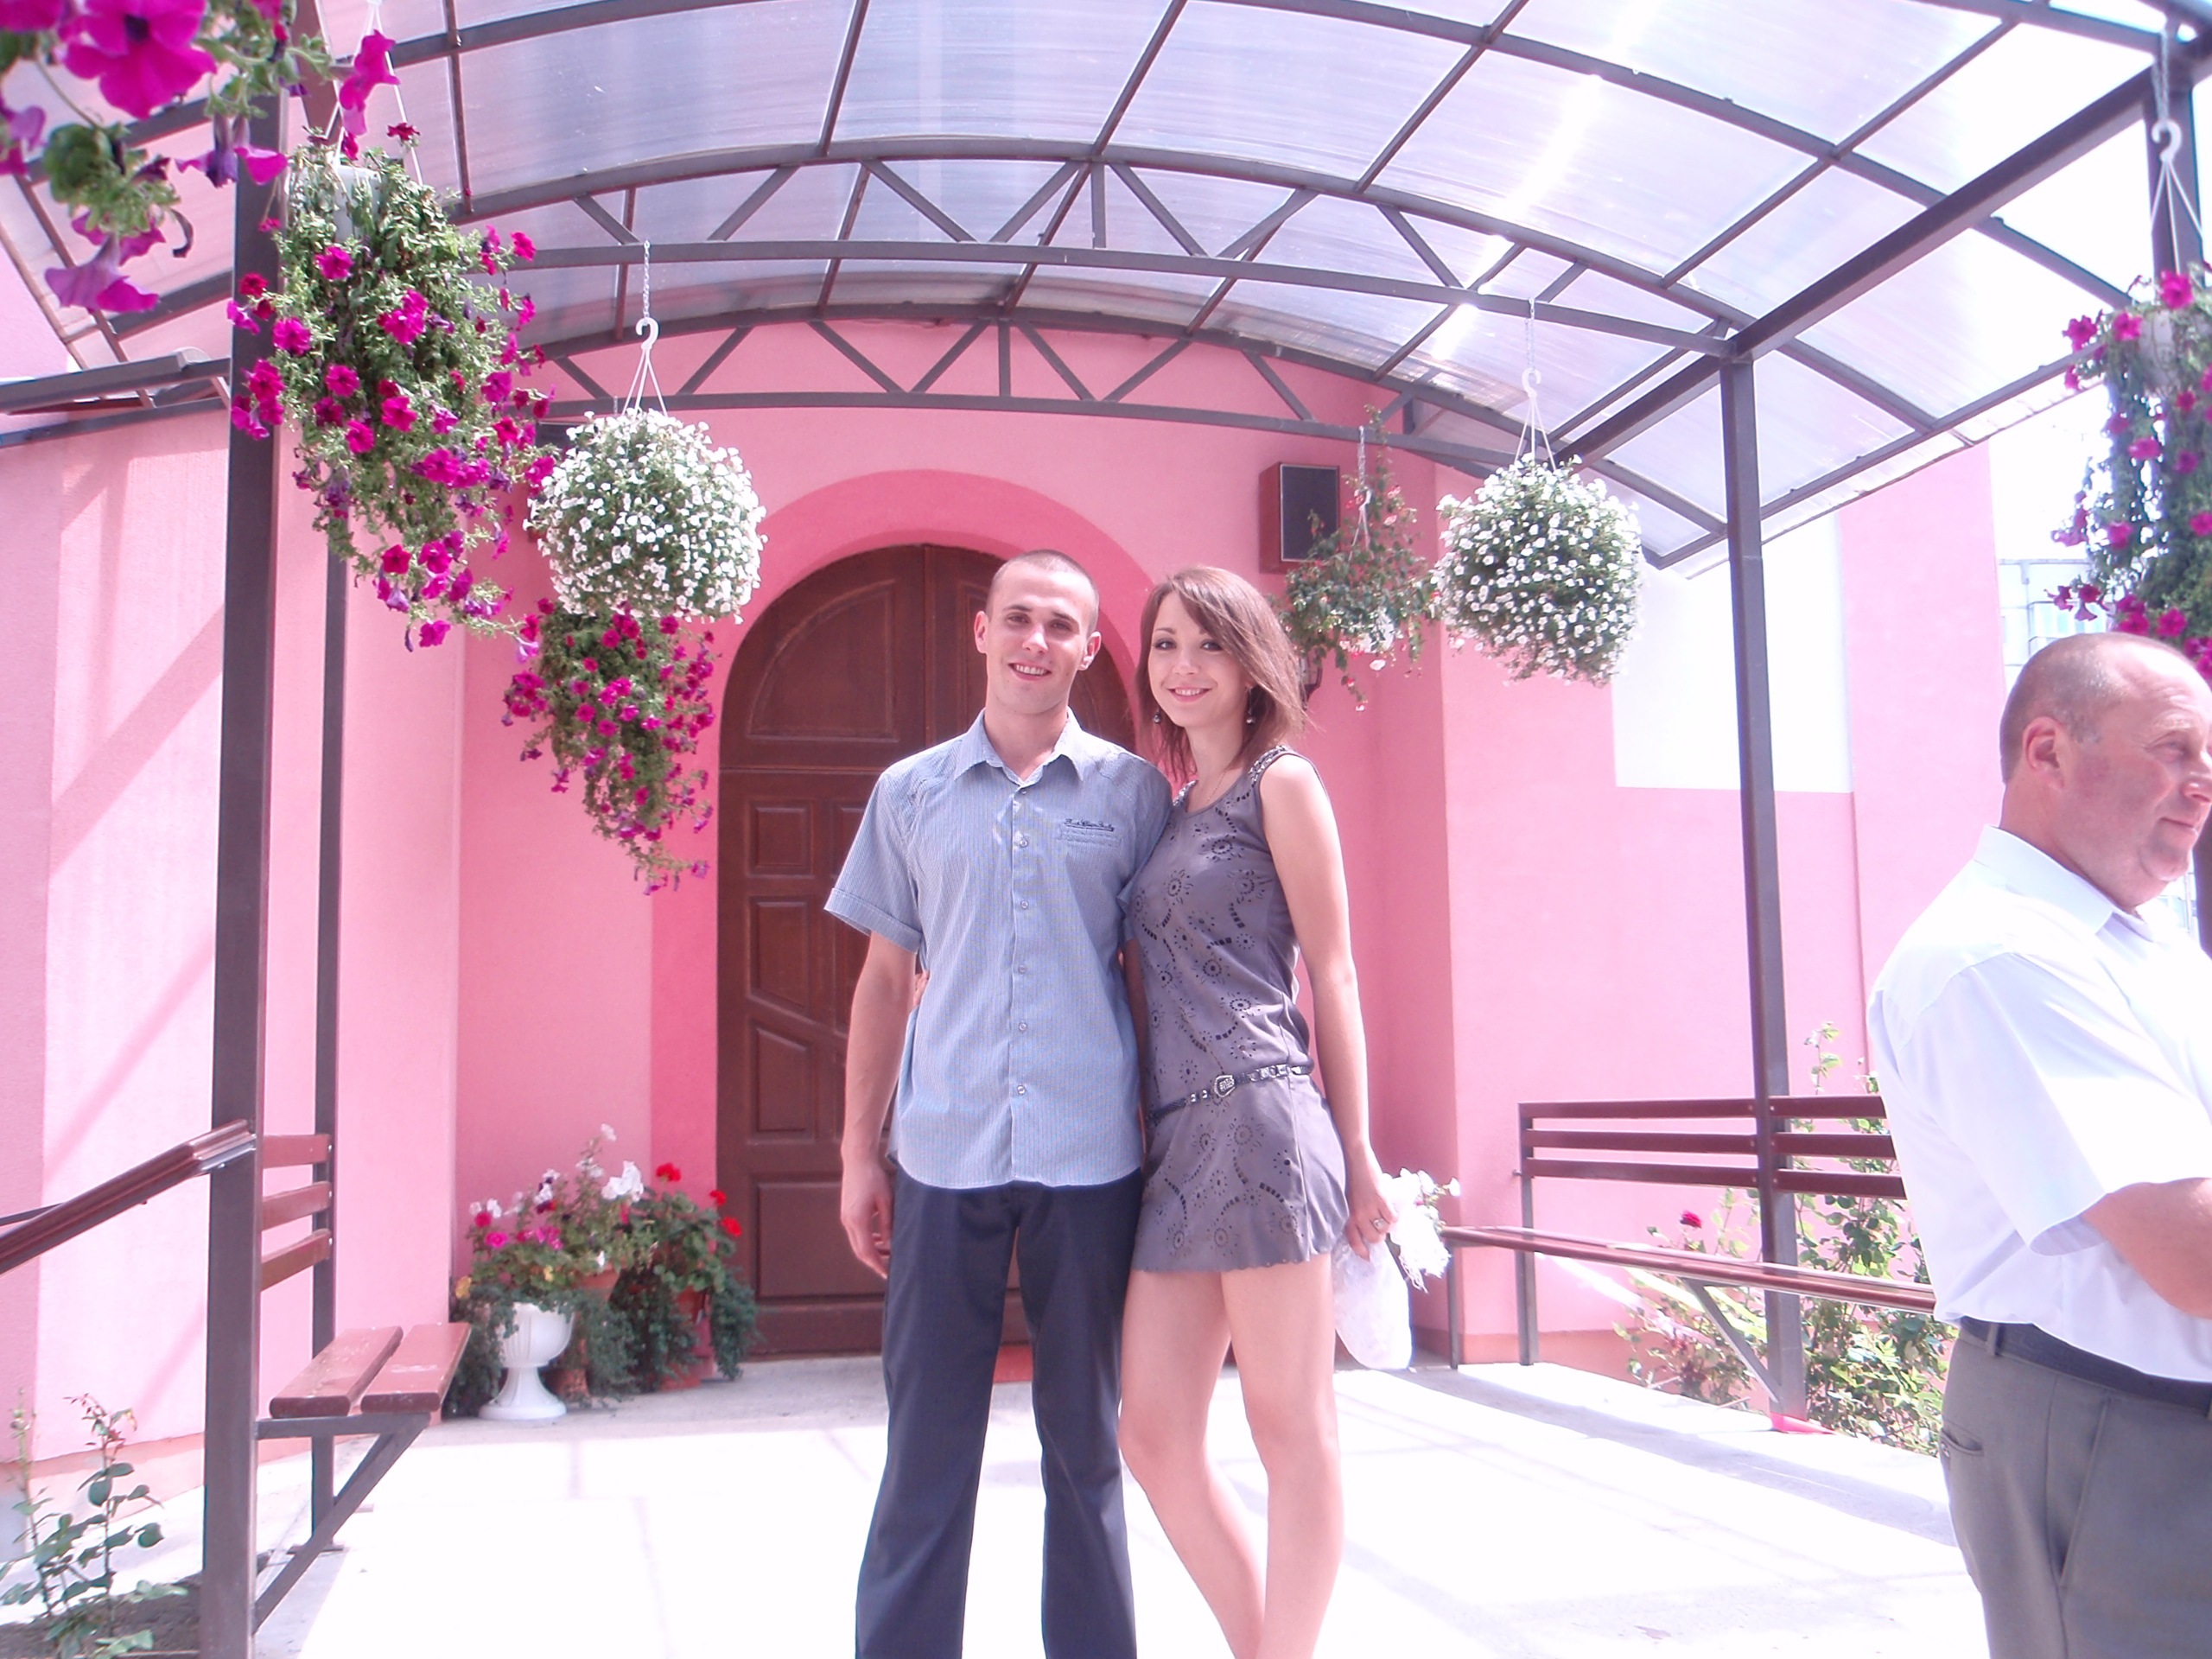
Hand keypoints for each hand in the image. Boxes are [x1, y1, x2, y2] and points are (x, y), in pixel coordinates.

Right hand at [840, 1153, 894, 1277]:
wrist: (857, 1161)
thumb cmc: (874, 1178)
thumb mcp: (886, 1201)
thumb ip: (887, 1224)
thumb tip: (889, 1243)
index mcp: (858, 1220)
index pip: (867, 1251)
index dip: (877, 1265)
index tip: (887, 1274)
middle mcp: (848, 1222)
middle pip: (860, 1251)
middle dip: (875, 1262)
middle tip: (889, 1269)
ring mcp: (846, 1218)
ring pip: (857, 1243)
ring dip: (871, 1251)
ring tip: (888, 1254)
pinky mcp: (847, 1213)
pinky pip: (856, 1233)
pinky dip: (867, 1240)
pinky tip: (879, 1239)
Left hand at [1342, 1147, 1394, 1260]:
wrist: (1354, 1158)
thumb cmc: (1349, 1176)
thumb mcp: (1346, 1198)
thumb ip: (1353, 1212)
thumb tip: (1365, 1224)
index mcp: (1347, 1215)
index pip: (1354, 1241)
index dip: (1362, 1252)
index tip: (1367, 1257)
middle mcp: (1357, 1215)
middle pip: (1373, 1238)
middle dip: (1379, 1237)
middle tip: (1381, 1229)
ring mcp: (1369, 1208)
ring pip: (1384, 1230)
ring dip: (1387, 1226)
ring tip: (1386, 1218)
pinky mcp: (1380, 1200)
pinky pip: (1392, 1218)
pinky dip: (1395, 1217)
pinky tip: (1393, 1212)